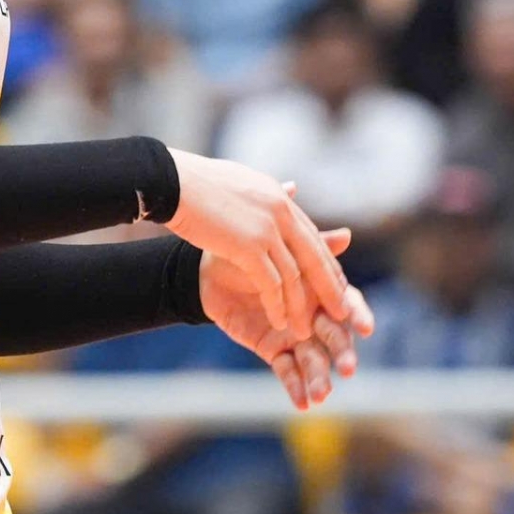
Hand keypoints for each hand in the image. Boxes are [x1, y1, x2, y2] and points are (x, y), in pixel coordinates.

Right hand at [167, 151, 349, 339]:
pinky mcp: (249, 246)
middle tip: (341, 312)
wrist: (172, 182)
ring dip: (300, 307)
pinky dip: (278, 306)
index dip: (325, 264)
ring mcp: (267, 229)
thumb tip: (291, 188)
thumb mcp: (244, 184)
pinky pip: (271, 284)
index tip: (335, 285)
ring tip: (304, 330)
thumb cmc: (198, 183)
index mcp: (279, 199)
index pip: (311, 237)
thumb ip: (271, 193)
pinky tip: (279, 322)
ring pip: (294, 276)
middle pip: (314, 258)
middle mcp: (280, 212)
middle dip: (329, 288)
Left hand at [200, 227, 374, 409]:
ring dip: (320, 378)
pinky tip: (302, 402)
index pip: (348, 303)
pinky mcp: (274, 350)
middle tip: (348, 368)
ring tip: (321, 394)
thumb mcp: (280, 247)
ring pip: (314, 359)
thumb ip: (312, 247)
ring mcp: (296, 336)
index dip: (359, 314)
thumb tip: (347, 235)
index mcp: (322, 290)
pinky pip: (287, 371)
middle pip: (335, 337)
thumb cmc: (253, 252)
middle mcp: (315, 316)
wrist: (211, 269)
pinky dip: (295, 387)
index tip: (366, 328)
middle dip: (343, 353)